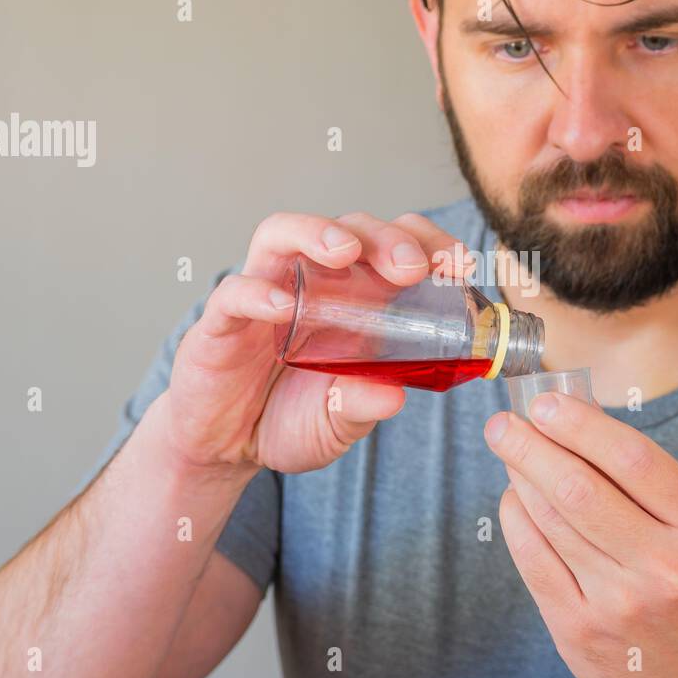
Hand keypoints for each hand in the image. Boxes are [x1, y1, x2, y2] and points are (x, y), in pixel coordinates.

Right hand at [164, 211, 473, 475]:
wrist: (225, 448)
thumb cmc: (287, 419)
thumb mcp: (337, 422)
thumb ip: (362, 409)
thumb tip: (395, 397)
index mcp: (352, 299)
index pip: (391, 247)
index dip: (426, 244)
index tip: (458, 265)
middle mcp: (310, 285)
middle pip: (347, 230)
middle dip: (384, 237)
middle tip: (411, 266)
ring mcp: (262, 295)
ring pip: (281, 234)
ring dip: (317, 233)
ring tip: (345, 252)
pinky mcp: (219, 323)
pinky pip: (233, 292)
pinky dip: (257, 292)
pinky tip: (282, 307)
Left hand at [484, 392, 677, 677]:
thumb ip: (642, 474)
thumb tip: (574, 411)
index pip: (631, 458)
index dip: (580, 424)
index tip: (545, 403)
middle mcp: (664, 565)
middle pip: (579, 489)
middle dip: (531, 446)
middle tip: (505, 423)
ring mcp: (619, 602)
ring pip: (550, 521)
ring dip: (520, 477)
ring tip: (509, 452)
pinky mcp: (580, 630)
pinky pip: (533, 561)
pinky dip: (517, 520)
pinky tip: (514, 499)